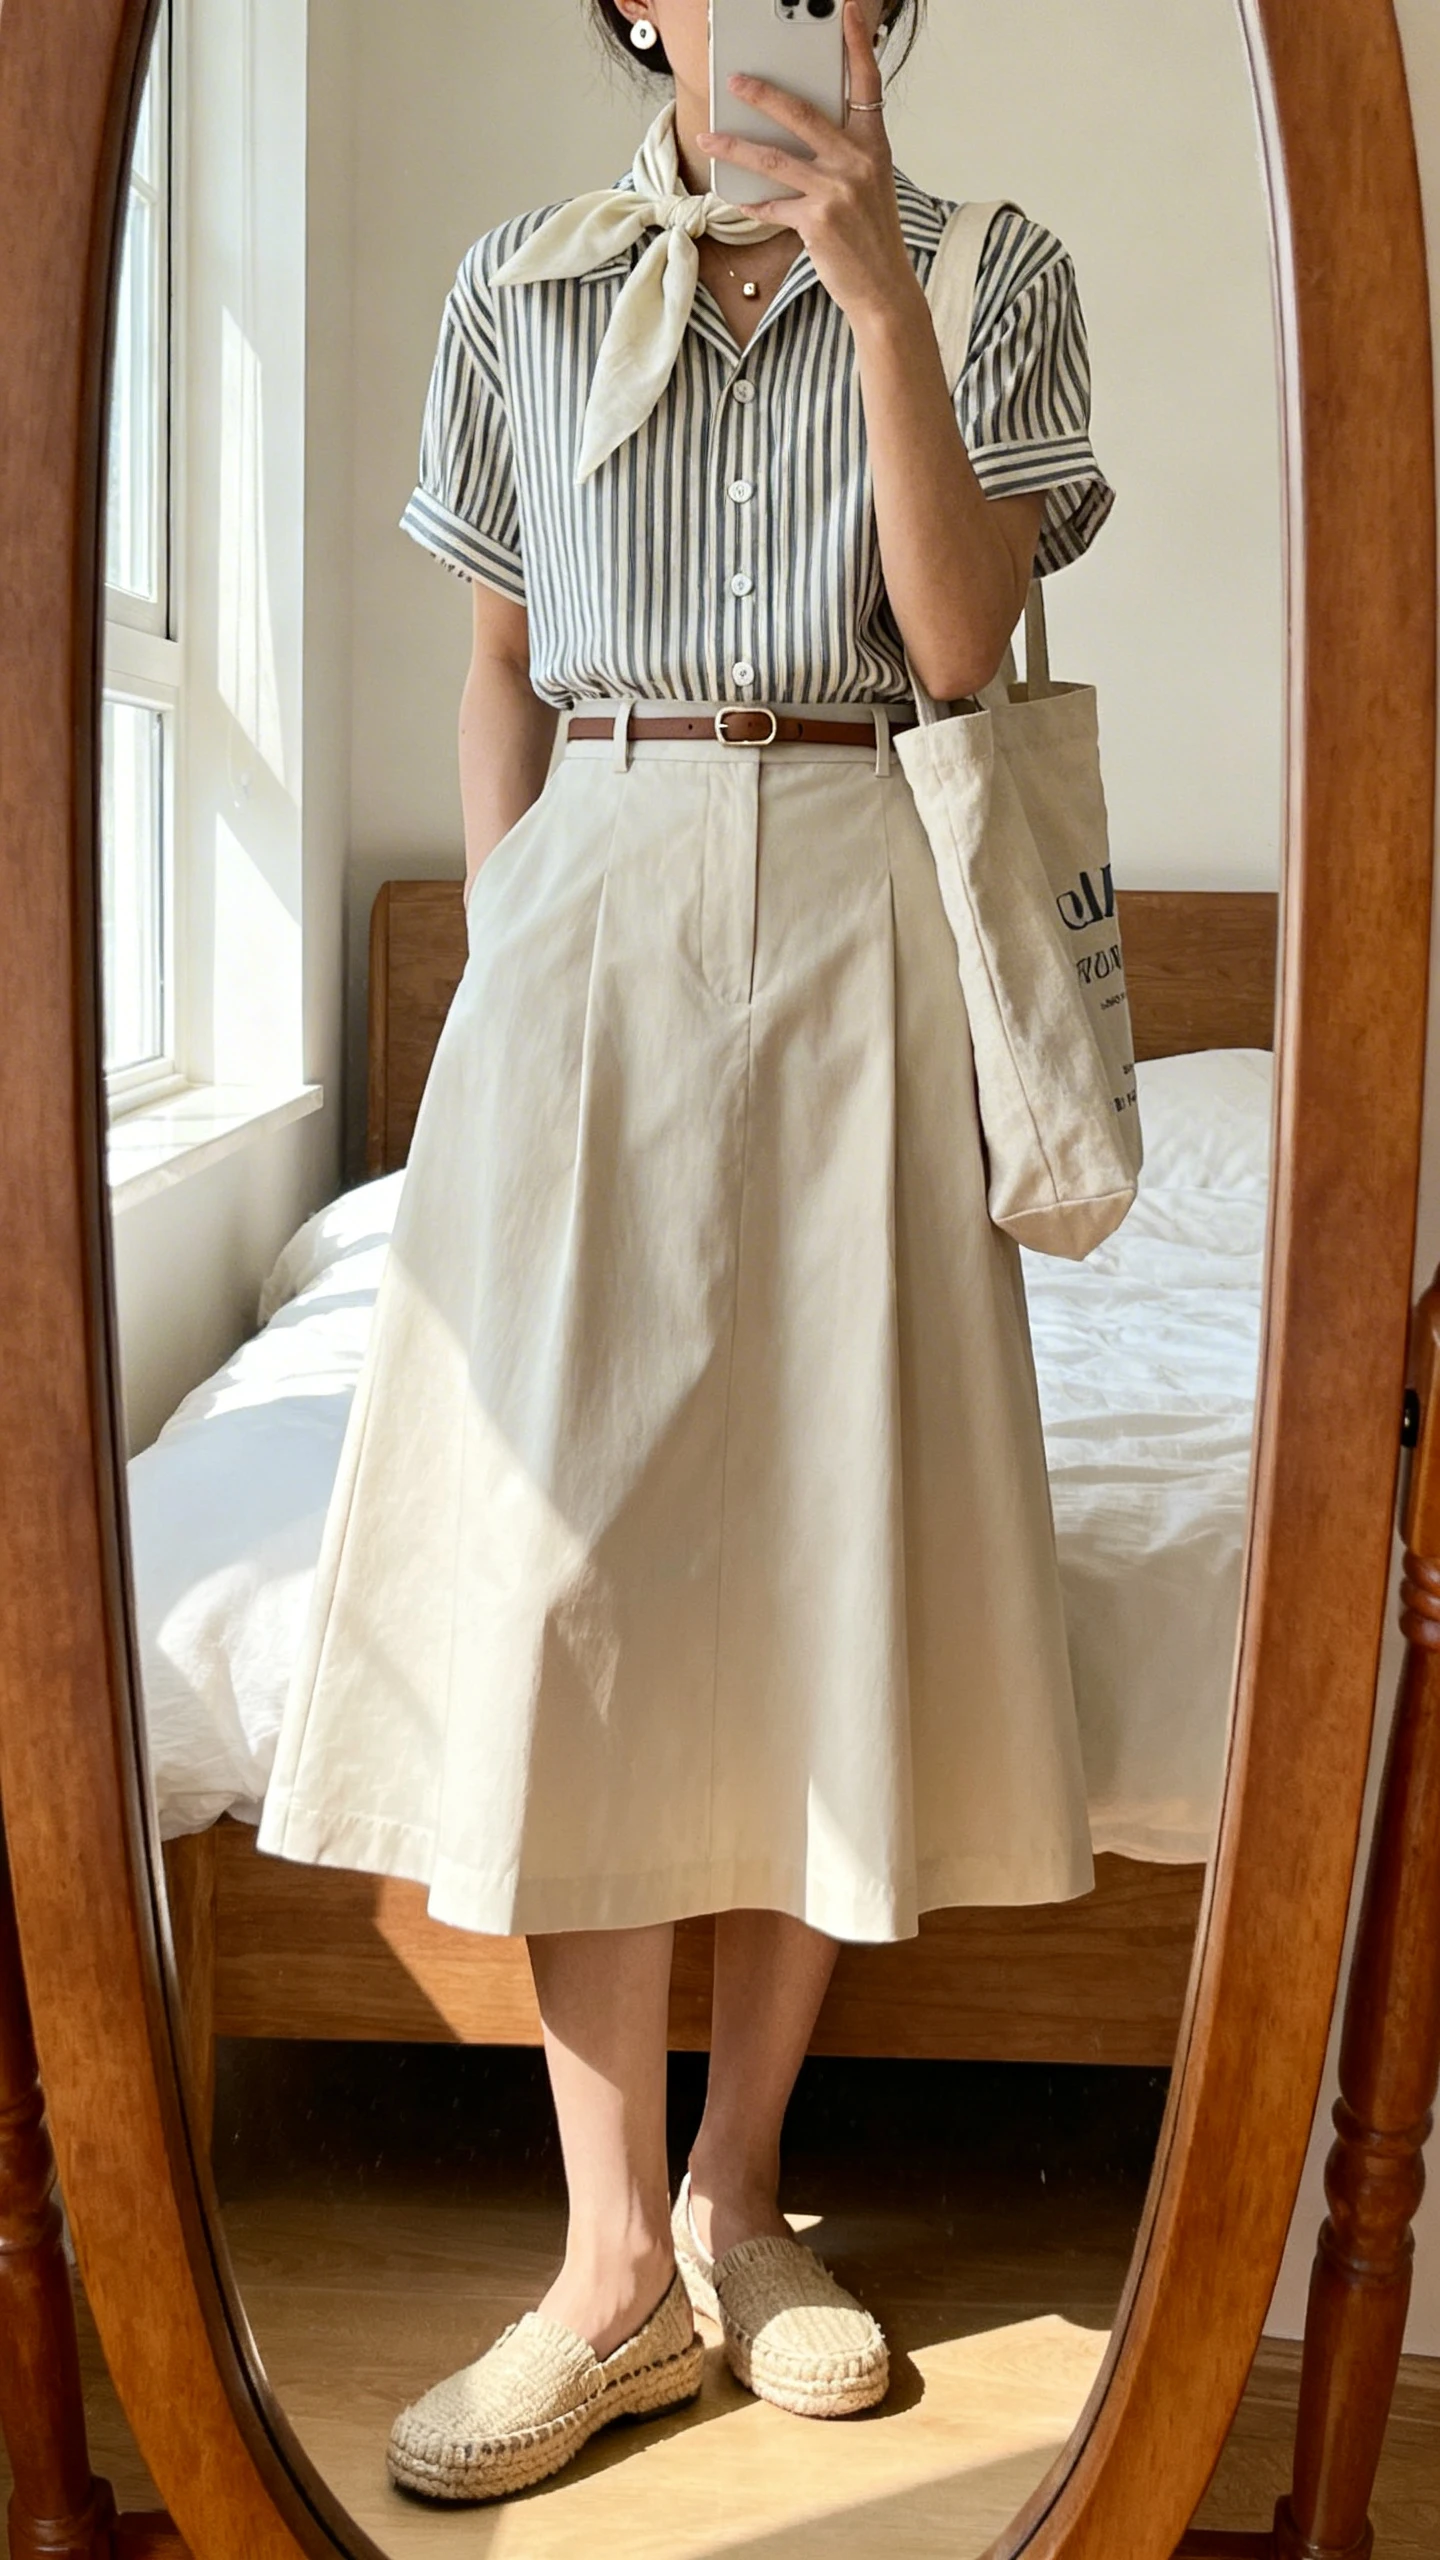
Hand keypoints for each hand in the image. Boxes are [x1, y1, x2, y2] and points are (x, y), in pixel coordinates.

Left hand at [697, 2, 918, 332]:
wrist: (884, 289)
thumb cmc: (872, 239)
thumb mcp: (869, 186)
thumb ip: (842, 156)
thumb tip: (797, 139)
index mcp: (873, 147)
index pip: (867, 85)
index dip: (859, 45)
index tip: (850, 12)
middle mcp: (857, 163)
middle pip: (802, 114)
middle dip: (763, 94)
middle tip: (736, 81)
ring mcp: (836, 192)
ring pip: (774, 159)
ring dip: (735, 147)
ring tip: (708, 137)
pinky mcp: (816, 221)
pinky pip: (772, 205)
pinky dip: (751, 202)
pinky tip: (734, 195)